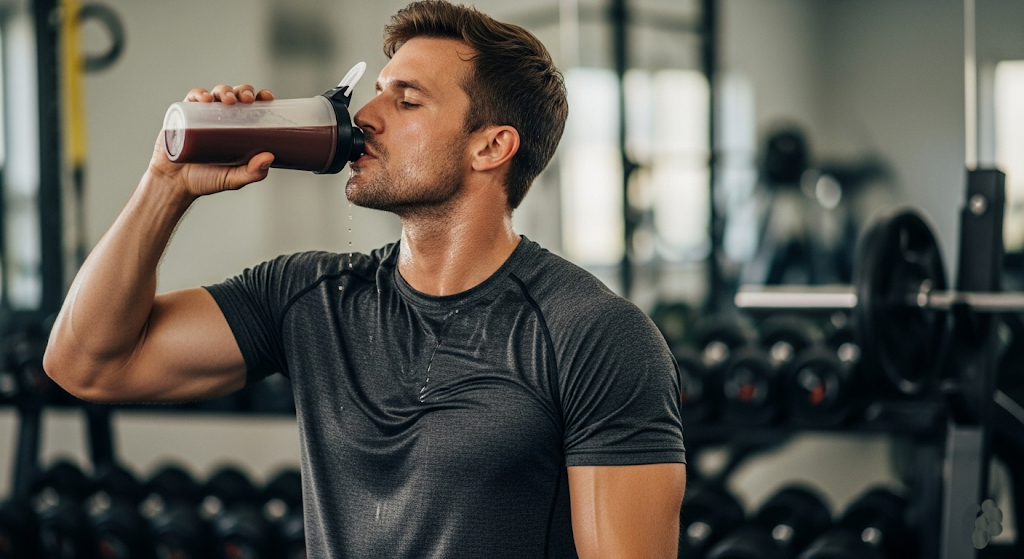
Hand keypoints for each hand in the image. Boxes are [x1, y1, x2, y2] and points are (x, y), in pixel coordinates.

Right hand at [149, 84, 276, 197]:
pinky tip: (205, 99)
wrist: (175, 183)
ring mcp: (203, 114)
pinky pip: (192, 98)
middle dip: (244, 91)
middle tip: (247, 99)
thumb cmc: (207, 179)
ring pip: (216, 93)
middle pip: (236, 95)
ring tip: (229, 101)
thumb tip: (270, 157)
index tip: (268, 97)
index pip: (253, 107)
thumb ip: (253, 172)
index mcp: (239, 128)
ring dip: (224, 91)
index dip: (261, 97)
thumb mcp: (234, 179)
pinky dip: (199, 94)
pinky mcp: (184, 114)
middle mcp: (222, 118)